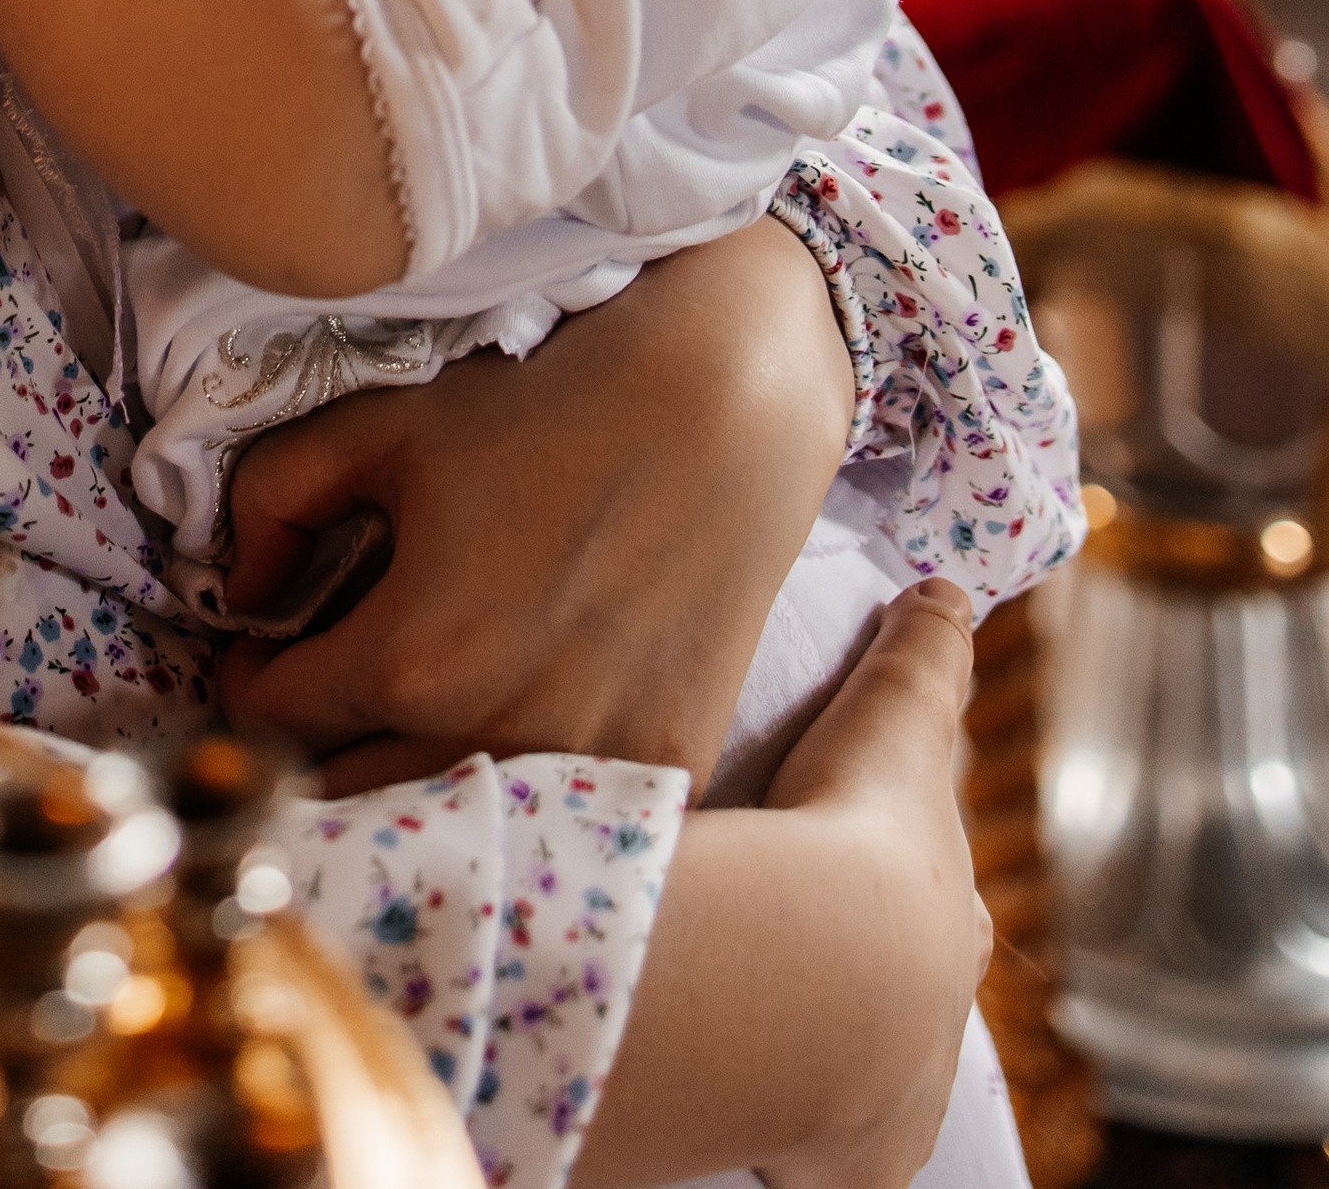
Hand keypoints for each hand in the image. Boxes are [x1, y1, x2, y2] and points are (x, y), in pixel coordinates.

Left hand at [219, 215, 855, 792]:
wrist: (716, 414)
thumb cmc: (540, 409)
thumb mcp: (376, 426)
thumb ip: (271, 500)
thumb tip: (242, 586)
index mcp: (410, 661)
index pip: (273, 720)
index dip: (250, 676)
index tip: (264, 649)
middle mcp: (494, 739)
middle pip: (349, 796)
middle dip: (314, 743)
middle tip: (323, 686)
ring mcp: (586, 773)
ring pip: (451, 826)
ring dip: (406, 780)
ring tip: (406, 709)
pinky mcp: (664, 776)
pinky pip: (558, 820)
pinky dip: (518, 791)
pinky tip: (511, 719)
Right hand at [572, 583, 987, 1188]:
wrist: (832, 970)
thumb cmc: (860, 830)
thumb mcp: (898, 718)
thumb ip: (923, 653)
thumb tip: (950, 589)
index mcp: (947, 904)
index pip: (937, 879)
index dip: (906, 863)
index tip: (870, 857)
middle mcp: (938, 1002)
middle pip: (916, 977)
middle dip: (880, 960)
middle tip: (819, 944)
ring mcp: (901, 1086)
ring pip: (877, 1062)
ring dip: (839, 1047)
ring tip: (777, 1030)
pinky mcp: (857, 1159)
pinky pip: (832, 1152)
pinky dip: (808, 1138)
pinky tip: (770, 1128)